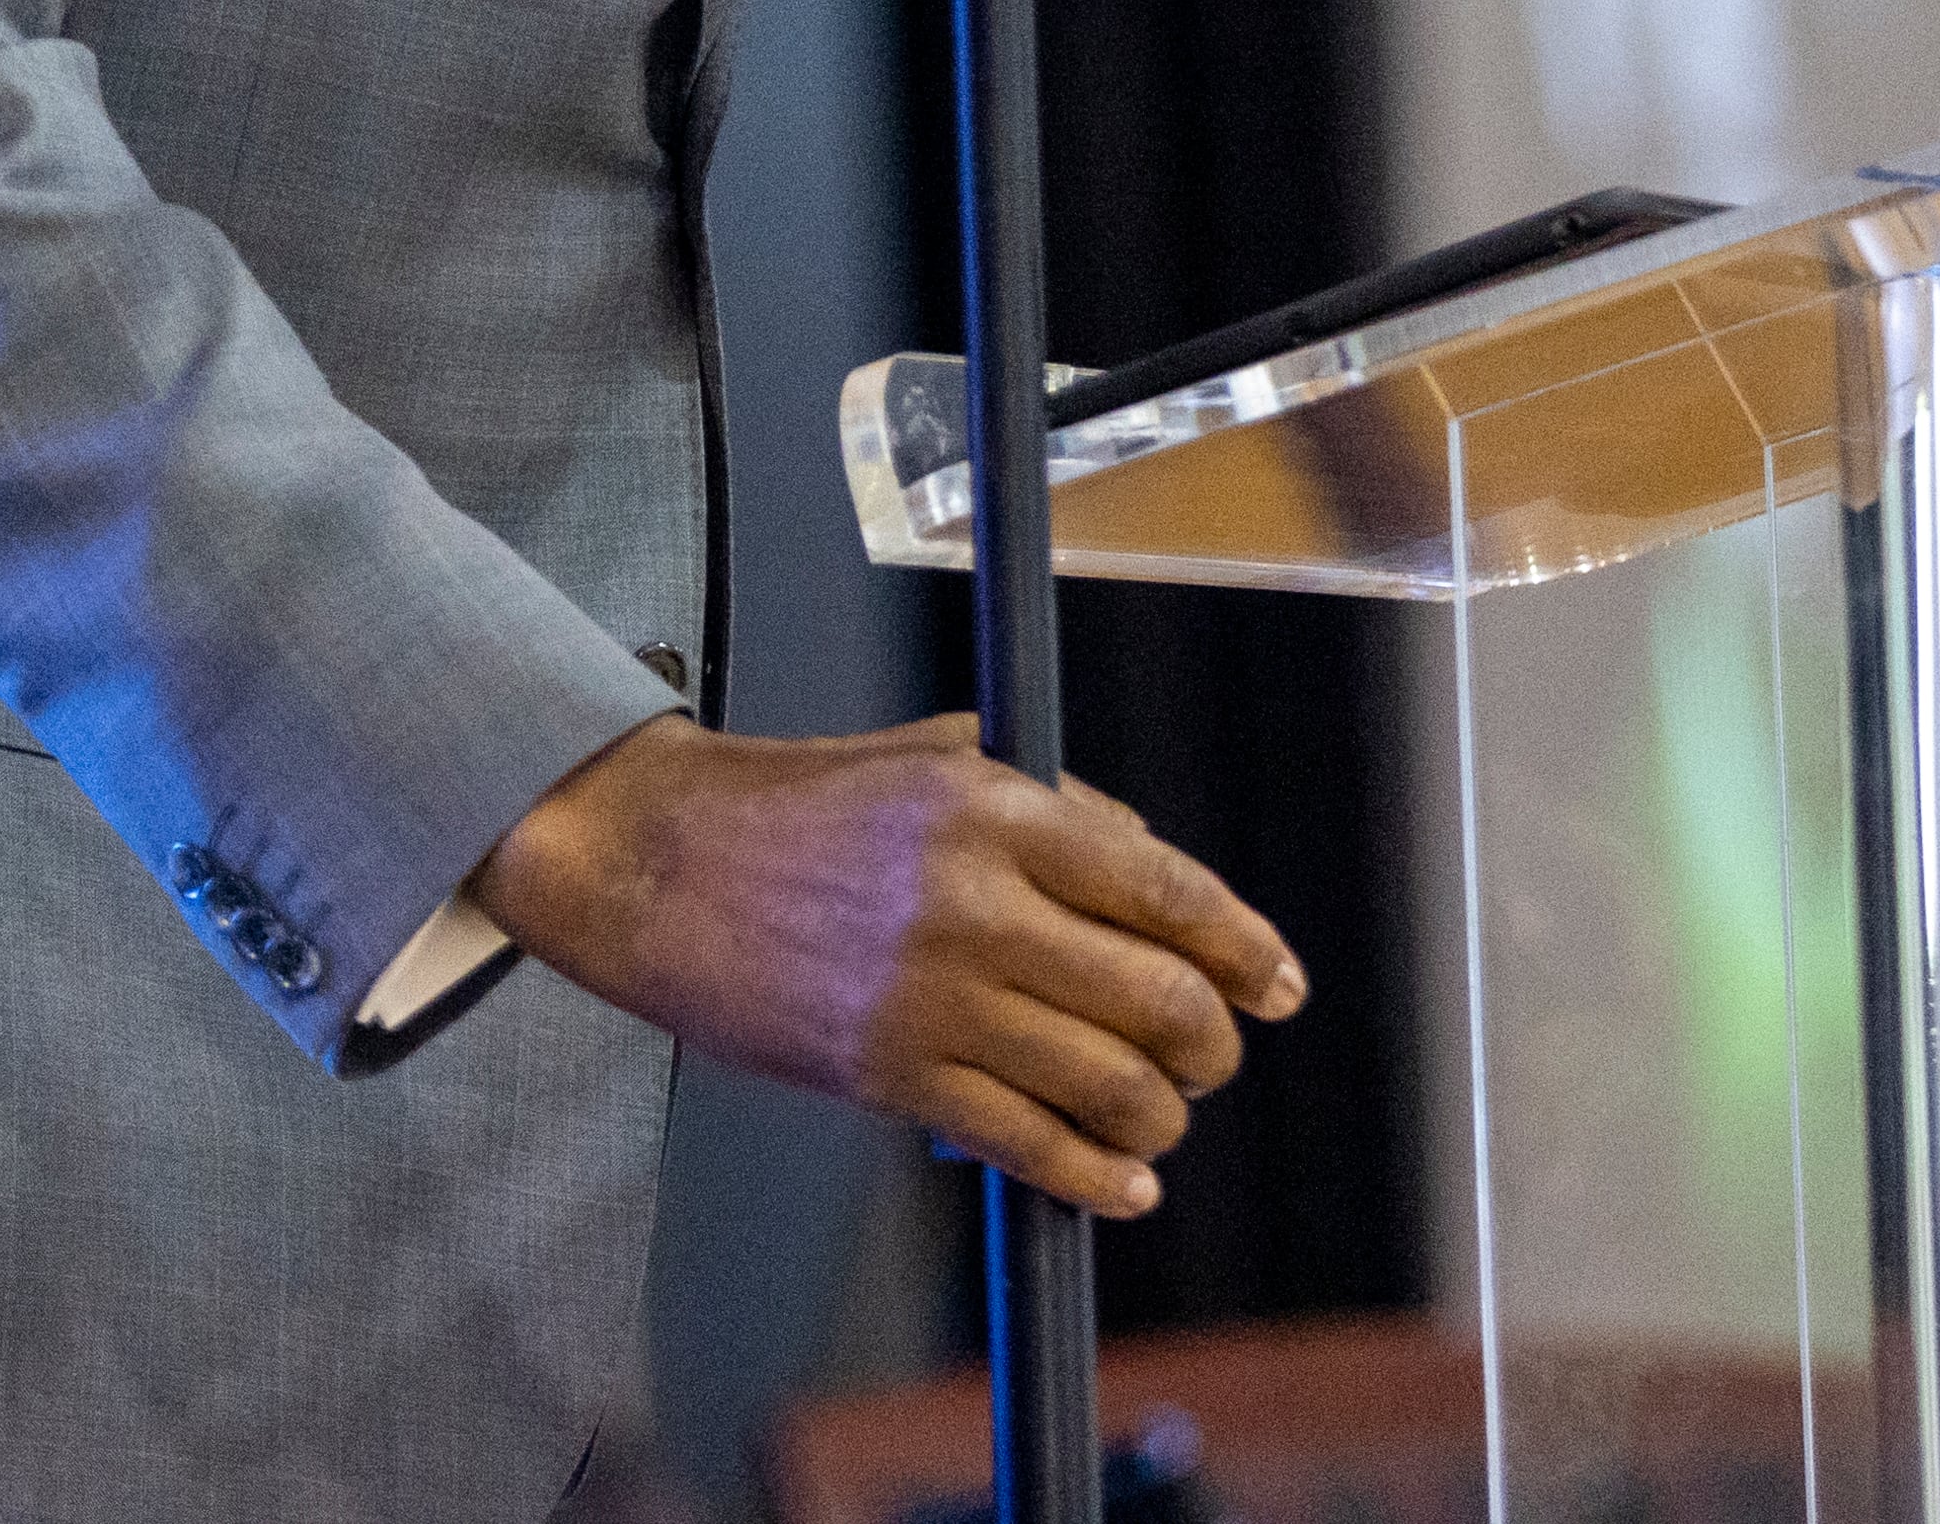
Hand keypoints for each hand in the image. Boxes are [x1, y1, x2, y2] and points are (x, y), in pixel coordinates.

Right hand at [469, 710, 1303, 1217]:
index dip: (1243, 945)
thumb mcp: (937, 758)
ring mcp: (933, 997)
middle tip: (1213, 1050)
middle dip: (1211, 1040)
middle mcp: (976, 904)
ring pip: (1108, 1085)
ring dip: (1160, 1114)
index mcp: (995, 810)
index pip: (1165, 889)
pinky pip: (1028, 1146)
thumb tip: (1160, 879)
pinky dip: (1096, 1178)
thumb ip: (1056, 808)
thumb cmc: (802, 804)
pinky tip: (1120, 1181)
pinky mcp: (891, 1075)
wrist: (661, 865)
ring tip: (1159, 1111)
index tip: (1278, 982)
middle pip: (1157, 999)